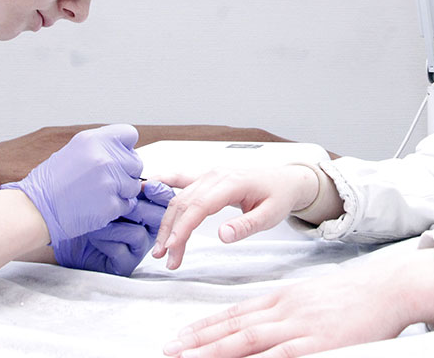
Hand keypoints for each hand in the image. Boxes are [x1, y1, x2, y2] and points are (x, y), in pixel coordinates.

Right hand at [1, 124, 143, 252]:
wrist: (36, 209)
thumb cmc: (52, 182)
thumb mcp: (74, 151)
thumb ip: (101, 147)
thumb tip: (125, 150)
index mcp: (93, 140)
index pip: (129, 134)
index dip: (126, 147)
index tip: (118, 156)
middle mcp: (104, 158)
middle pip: (136, 162)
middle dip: (125, 173)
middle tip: (105, 181)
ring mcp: (109, 182)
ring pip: (134, 186)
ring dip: (122, 192)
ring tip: (99, 194)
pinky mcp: (110, 205)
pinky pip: (127, 204)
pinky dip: (116, 208)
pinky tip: (97, 206)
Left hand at [57, 181, 176, 274]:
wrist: (58, 230)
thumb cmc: (79, 205)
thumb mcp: (101, 184)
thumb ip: (121, 171)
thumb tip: (135, 149)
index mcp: (143, 206)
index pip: (162, 199)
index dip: (159, 192)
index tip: (147, 185)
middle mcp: (143, 227)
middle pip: (158, 218)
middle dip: (140, 208)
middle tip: (125, 201)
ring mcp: (134, 247)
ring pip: (140, 234)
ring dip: (117, 225)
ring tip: (99, 219)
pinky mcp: (123, 264)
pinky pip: (124, 251)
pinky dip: (109, 240)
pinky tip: (94, 233)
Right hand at [152, 165, 317, 269]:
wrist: (285, 180)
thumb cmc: (278, 196)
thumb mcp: (270, 215)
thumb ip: (246, 226)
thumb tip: (223, 236)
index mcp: (231, 182)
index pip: (199, 206)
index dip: (182, 228)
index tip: (172, 247)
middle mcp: (216, 175)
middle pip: (184, 204)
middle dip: (171, 233)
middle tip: (165, 258)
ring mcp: (209, 174)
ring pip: (180, 197)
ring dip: (167, 222)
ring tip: (161, 248)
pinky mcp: (206, 177)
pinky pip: (181, 178)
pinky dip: (163, 182)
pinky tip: (147, 186)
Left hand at [162, 249, 433, 357]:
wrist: (387, 288)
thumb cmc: (352, 296)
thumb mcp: (309, 297)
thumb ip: (282, 311)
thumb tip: (256, 327)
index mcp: (280, 298)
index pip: (233, 314)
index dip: (202, 327)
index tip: (178, 338)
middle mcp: (283, 310)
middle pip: (232, 327)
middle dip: (197, 341)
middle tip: (169, 350)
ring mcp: (299, 327)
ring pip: (247, 341)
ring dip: (214, 352)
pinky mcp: (318, 344)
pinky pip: (280, 357)